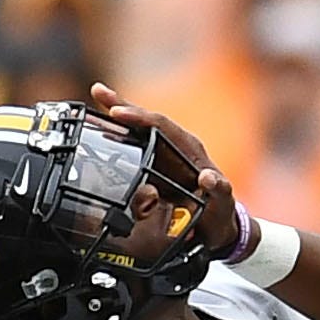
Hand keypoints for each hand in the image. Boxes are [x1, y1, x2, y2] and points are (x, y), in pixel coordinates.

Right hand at [91, 82, 241, 254]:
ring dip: (116, 112)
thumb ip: (220, 191)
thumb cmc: (219, 214)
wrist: (214, 228)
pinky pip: (133, 147)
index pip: (162, 125)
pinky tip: (97, 127)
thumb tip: (208, 177)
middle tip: (98, 92)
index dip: (140, 118)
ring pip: (137, 130)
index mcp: (189, 148)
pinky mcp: (154, 165)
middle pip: (146, 119)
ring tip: (96, 95)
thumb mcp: (223, 205)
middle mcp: (175, 145)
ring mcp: (163, 154)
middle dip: (122, 105)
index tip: (119, 114)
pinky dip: (116, 136)